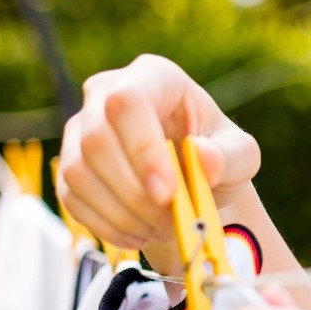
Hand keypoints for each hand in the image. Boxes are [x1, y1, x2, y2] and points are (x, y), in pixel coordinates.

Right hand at [56, 53, 260, 248]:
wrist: (196, 177)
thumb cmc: (219, 155)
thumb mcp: (241, 155)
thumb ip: (231, 156)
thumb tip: (203, 157)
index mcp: (154, 76)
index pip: (128, 102)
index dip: (142, 149)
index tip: (167, 192)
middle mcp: (106, 93)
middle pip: (97, 140)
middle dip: (134, 191)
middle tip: (170, 220)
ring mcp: (81, 129)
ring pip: (78, 172)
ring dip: (121, 211)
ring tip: (161, 228)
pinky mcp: (69, 164)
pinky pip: (71, 197)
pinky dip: (106, 224)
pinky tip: (139, 234)